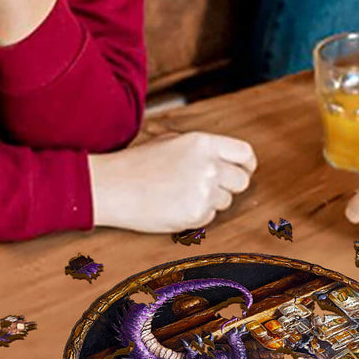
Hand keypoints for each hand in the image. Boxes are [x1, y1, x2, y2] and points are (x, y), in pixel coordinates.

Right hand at [89, 131, 256, 232]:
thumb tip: (228, 160)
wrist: (112, 186)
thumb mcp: (172, 141)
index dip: (246, 165)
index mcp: (204, 143)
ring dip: (210, 201)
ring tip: (180, 194)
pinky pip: (209, 217)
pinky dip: (196, 215)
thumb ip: (203, 149)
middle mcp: (209, 166)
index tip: (243, 171)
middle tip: (208, 187)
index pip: (244, 154)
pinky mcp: (196, 214)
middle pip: (241, 181)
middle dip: (229, 186)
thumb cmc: (137, 163)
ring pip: (225, 201)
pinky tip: (173, 206)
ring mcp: (204, 191)